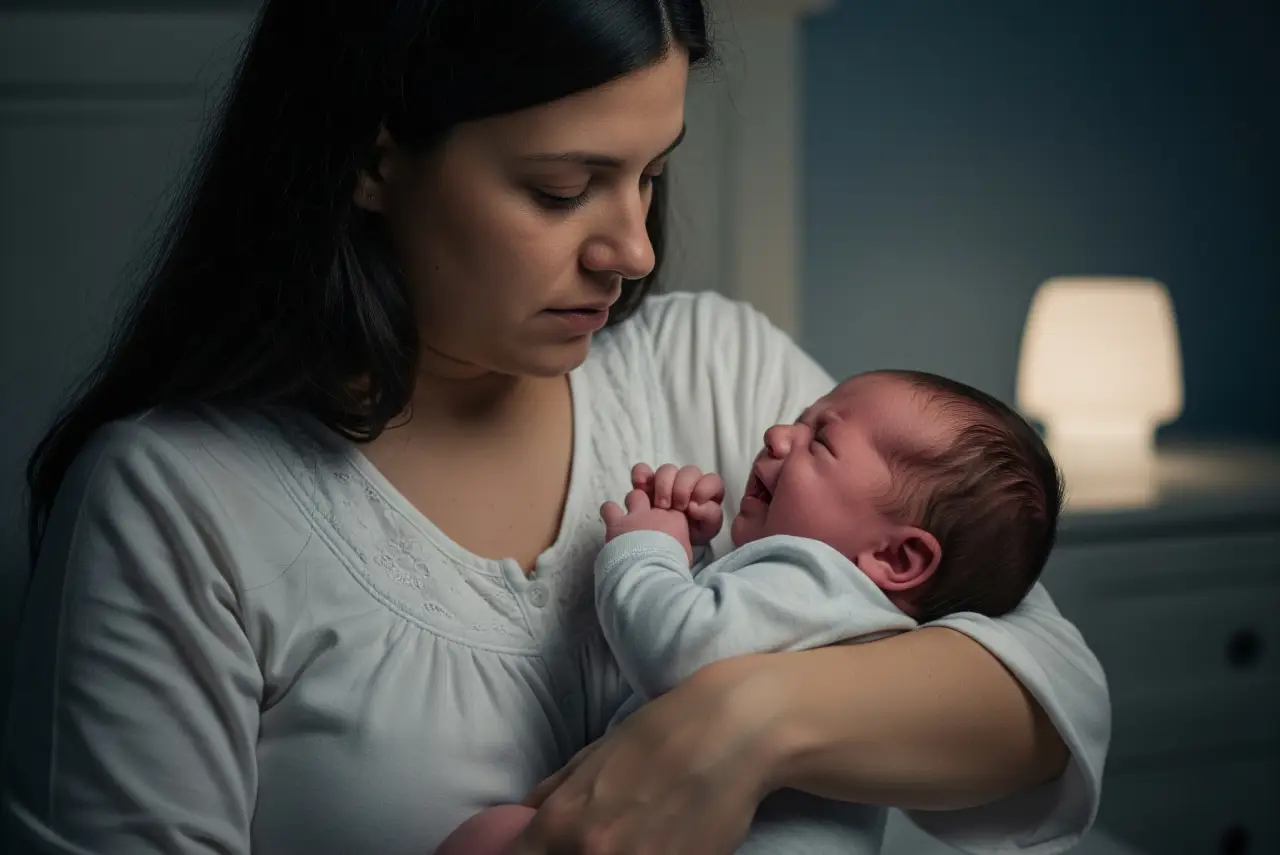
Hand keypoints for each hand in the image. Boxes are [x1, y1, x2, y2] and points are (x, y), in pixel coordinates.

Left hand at [511, 658, 781, 854]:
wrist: (731, 732)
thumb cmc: (661, 734)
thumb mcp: (593, 755)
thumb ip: (553, 794)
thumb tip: (525, 819)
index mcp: (560, 824)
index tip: (541, 854)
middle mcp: (589, 853)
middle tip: (593, 843)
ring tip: (628, 841)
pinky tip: (655, 847)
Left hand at [600, 489, 693, 561]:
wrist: (651, 572)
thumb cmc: (672, 567)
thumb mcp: (684, 555)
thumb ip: (678, 545)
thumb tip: (673, 548)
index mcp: (675, 520)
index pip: (672, 508)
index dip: (666, 517)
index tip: (663, 528)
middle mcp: (654, 513)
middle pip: (652, 498)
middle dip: (644, 506)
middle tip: (640, 521)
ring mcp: (634, 516)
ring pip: (630, 496)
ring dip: (630, 507)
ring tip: (622, 522)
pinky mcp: (616, 524)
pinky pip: (608, 508)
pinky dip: (609, 516)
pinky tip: (610, 529)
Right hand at [630, 463, 723, 545]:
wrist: (665, 546)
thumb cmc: (691, 535)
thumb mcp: (706, 530)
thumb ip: (709, 515)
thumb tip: (695, 506)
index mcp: (707, 492)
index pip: (712, 480)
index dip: (704, 489)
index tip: (692, 507)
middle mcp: (688, 483)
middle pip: (689, 472)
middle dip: (681, 489)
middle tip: (675, 508)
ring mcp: (667, 481)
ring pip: (667, 470)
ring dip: (663, 486)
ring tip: (658, 505)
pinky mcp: (647, 483)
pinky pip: (642, 470)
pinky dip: (641, 476)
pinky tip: (641, 487)